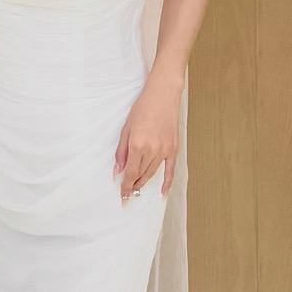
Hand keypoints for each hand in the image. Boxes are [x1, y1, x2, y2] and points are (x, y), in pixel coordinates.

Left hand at [115, 81, 178, 200]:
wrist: (163, 96)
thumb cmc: (142, 108)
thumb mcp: (126, 128)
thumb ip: (121, 151)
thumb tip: (118, 170)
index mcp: (137, 145)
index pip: (130, 173)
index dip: (126, 186)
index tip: (123, 195)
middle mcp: (151, 150)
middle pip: (141, 175)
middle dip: (133, 185)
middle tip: (128, 192)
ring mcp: (164, 150)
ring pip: (152, 173)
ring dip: (144, 182)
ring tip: (138, 188)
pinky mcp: (173, 149)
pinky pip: (170, 170)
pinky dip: (167, 183)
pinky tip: (163, 192)